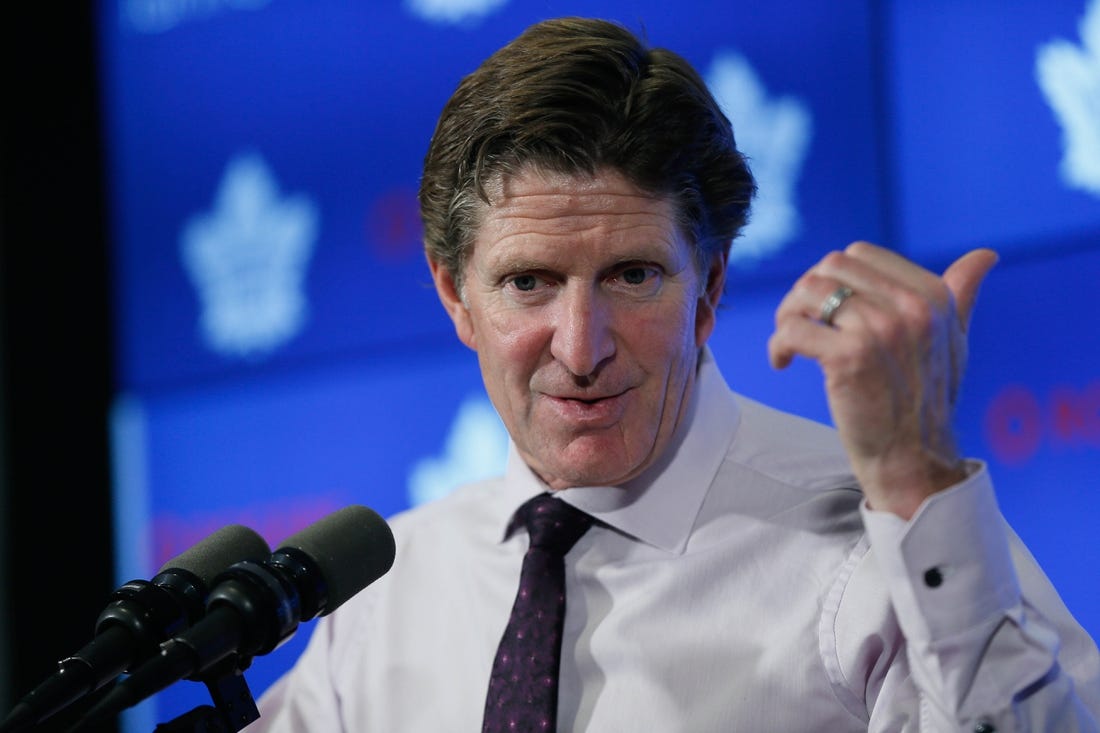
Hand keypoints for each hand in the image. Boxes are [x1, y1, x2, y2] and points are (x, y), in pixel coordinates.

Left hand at [767, 242, 998, 519]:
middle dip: (806, 291)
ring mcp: (880, 330)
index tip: (827, 309)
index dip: (834, 277)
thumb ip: (960, 294)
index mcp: (932, 296)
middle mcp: (911, 307)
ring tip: (791, 342)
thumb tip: (985, 255)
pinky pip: (793, 329)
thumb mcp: (954, 341)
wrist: (914, 460)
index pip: (862, 254)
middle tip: (801, 323)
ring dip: (788, 314)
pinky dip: (779, 344)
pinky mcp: (849, 357)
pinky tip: (784, 362)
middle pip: (830, 267)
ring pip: (808, 292)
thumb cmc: (928, 401)